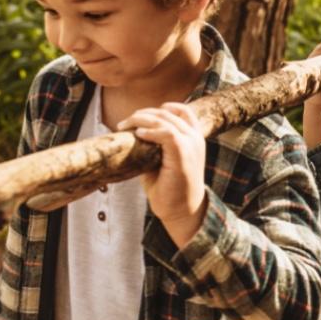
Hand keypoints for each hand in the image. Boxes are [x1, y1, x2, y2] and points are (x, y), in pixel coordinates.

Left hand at [119, 103, 206, 247]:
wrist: (182, 212)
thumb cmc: (170, 189)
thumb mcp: (162, 162)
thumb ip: (155, 146)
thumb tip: (133, 134)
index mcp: (194, 139)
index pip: (183, 111)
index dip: (164, 107)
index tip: (143, 115)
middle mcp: (196, 139)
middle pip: (169, 112)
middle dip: (143, 114)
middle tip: (124, 123)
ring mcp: (191, 146)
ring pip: (165, 119)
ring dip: (142, 120)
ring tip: (125, 127)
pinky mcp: (183, 155)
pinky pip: (167, 133)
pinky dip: (150, 131)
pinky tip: (138, 135)